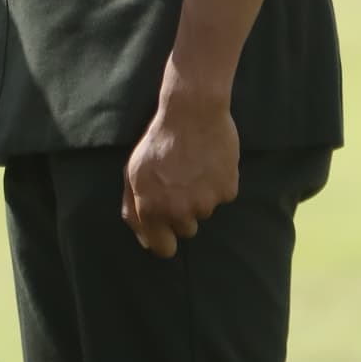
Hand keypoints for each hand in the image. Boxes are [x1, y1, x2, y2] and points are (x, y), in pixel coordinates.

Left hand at [121, 70, 239, 257]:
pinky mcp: (227, 191)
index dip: (165, 240)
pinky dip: (218, 184)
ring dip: (201, 197)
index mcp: (151, 209)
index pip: (163, 249)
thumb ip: (134, 209)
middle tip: (180, 184)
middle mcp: (179, 211)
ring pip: (205, 212)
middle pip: (187, 231)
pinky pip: (223, 197)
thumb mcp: (133, 173)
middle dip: (183, 213)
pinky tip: (210, 163)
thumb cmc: (158, 142)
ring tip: (194, 168)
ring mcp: (206, 203)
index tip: (168, 231)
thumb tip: (145, 241)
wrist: (192, 113)